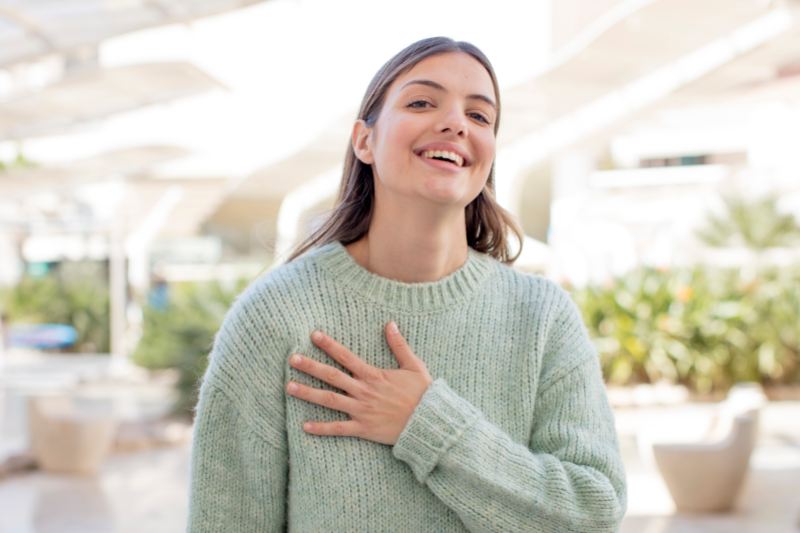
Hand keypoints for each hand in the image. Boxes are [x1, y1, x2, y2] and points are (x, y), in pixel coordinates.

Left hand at [286, 322, 432, 444]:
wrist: (430, 422)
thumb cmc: (423, 394)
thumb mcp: (414, 366)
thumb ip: (399, 345)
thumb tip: (390, 324)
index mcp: (373, 375)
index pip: (346, 357)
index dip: (329, 345)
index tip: (313, 336)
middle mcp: (363, 391)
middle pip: (331, 376)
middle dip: (310, 367)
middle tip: (292, 359)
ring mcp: (361, 411)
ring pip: (329, 400)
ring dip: (308, 393)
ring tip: (289, 387)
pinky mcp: (363, 429)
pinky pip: (338, 429)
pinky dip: (321, 428)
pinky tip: (304, 426)